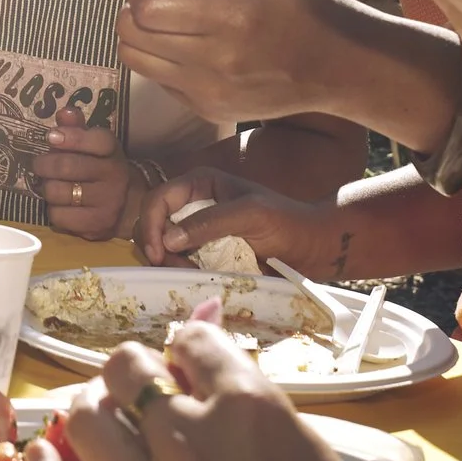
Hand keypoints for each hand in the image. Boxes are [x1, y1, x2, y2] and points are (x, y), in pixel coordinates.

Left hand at [28, 328, 434, 460]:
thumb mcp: (309, 451)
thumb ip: (251, 409)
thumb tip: (204, 376)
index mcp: (249, 407)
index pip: (192, 340)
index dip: (186, 348)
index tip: (187, 363)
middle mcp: (193, 441)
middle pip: (127, 369)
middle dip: (133, 371)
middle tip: (141, 391)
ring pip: (86, 421)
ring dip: (90, 408)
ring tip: (102, 416)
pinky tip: (40, 456)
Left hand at [35, 109, 140, 239]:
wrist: (125, 205)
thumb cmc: (98, 167)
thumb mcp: (91, 145)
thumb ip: (76, 128)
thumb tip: (64, 113)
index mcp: (112, 151)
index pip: (96, 140)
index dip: (71, 137)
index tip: (51, 137)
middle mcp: (115, 176)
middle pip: (68, 167)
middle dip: (45, 164)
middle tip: (39, 165)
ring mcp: (108, 203)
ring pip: (58, 192)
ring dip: (47, 188)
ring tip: (51, 185)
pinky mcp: (98, 226)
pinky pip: (59, 216)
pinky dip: (53, 210)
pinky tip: (60, 205)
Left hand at [117, 0, 377, 127]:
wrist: (342, 67)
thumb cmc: (309, 4)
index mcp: (235, 17)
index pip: (149, 6)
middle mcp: (218, 61)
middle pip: (132, 33)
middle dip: (133, 5)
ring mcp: (211, 92)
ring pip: (135, 59)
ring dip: (140, 32)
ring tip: (168, 15)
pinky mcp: (208, 109)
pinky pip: (157, 79)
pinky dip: (159, 56)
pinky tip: (188, 40)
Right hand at [133, 166, 334, 272]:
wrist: (312, 247)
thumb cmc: (287, 222)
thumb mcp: (250, 215)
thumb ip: (209, 223)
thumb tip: (168, 238)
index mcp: (199, 183)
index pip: (158, 199)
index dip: (150, 224)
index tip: (158, 253)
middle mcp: (192, 204)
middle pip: (152, 223)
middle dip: (156, 246)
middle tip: (175, 268)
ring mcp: (196, 229)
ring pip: (162, 245)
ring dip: (168, 262)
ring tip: (190, 273)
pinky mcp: (203, 252)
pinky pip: (178, 261)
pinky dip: (179, 271)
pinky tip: (196, 276)